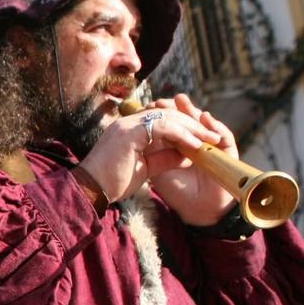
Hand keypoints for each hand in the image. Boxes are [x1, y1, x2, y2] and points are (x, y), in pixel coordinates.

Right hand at [78, 97, 229, 220]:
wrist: (91, 191)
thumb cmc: (112, 183)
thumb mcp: (144, 169)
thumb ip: (164, 158)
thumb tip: (187, 153)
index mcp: (129, 129)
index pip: (162, 119)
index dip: (184, 128)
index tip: (202, 139)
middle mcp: (128, 122)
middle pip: (168, 114)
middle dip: (193, 124)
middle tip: (212, 136)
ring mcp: (128, 124)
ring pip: (169, 117)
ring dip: (192, 128)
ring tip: (210, 139)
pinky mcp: (131, 132)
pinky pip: (165, 127)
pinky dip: (183, 135)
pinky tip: (196, 145)